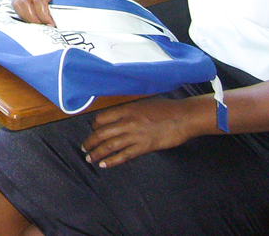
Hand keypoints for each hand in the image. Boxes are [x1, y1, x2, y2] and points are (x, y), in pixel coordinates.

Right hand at [11, 0, 82, 25]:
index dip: (43, 16)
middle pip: (24, 1)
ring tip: (36, 24)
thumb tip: (60, 24)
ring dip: (25, 16)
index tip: (51, 24)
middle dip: (31, 18)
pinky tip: (31, 18)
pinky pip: (17, 1)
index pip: (39, 1)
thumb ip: (65, 7)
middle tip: (42, 26)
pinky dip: (22, 12)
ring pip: (17, 2)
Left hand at [82, 97, 207, 167]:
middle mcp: (127, 122)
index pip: (101, 119)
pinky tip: (104, 165)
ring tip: (89, 158)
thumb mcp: (142, 105)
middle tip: (84, 148)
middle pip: (101, 133)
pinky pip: (124, 155)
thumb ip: (128, 112)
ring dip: (97, 153)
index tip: (92, 131)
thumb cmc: (166, 109)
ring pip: (110, 145)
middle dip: (90, 142)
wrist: (184, 117)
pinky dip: (112, 161)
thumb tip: (117, 120)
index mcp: (126, 109)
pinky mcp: (144, 147)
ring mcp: (135, 135)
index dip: (94, 126)